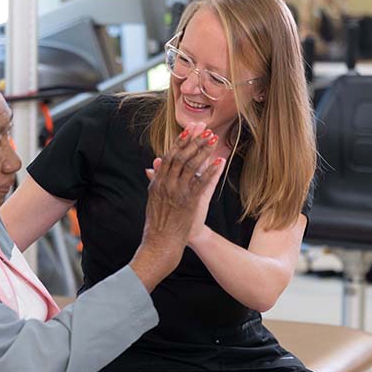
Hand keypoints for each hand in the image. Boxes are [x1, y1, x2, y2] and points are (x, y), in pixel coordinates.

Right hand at [145, 126, 226, 245]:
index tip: (189, 130)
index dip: (180, 142)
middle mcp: (166, 184)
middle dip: (193, 140)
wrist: (160, 243)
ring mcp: (177, 192)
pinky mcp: (188, 202)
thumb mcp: (152, 199)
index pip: (169, 156)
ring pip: (191, 166)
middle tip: (204, 128)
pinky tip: (220, 160)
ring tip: (213, 139)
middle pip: (181, 156)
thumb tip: (152, 166)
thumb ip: (154, 180)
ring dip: (203, 150)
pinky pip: (202, 182)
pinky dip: (211, 170)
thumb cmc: (157, 223)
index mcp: (157, 183)